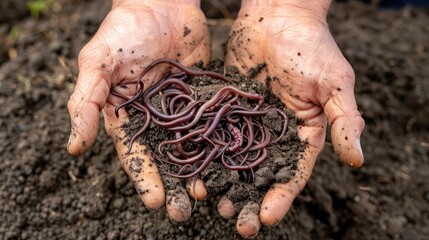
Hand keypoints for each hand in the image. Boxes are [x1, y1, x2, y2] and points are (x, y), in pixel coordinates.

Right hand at [67, 0, 209, 221]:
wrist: (162, 4)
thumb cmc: (125, 31)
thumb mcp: (98, 63)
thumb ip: (85, 102)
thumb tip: (74, 148)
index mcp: (126, 117)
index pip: (134, 154)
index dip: (144, 179)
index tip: (156, 201)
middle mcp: (153, 120)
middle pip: (164, 159)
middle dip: (173, 187)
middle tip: (185, 213)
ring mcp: (181, 112)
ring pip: (190, 148)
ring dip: (198, 174)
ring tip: (209, 197)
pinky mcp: (203, 101)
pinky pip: (212, 127)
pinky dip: (219, 146)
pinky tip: (228, 164)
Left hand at [222, 0, 364, 236]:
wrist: (278, 15)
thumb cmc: (311, 47)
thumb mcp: (334, 83)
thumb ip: (345, 120)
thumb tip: (357, 161)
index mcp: (303, 133)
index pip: (293, 172)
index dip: (282, 196)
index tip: (267, 218)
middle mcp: (274, 133)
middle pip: (261, 173)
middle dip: (250, 198)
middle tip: (236, 221)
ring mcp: (248, 122)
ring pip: (234, 159)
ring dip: (224, 183)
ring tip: (211, 202)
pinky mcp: (226, 109)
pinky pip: (214, 134)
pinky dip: (205, 153)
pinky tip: (193, 171)